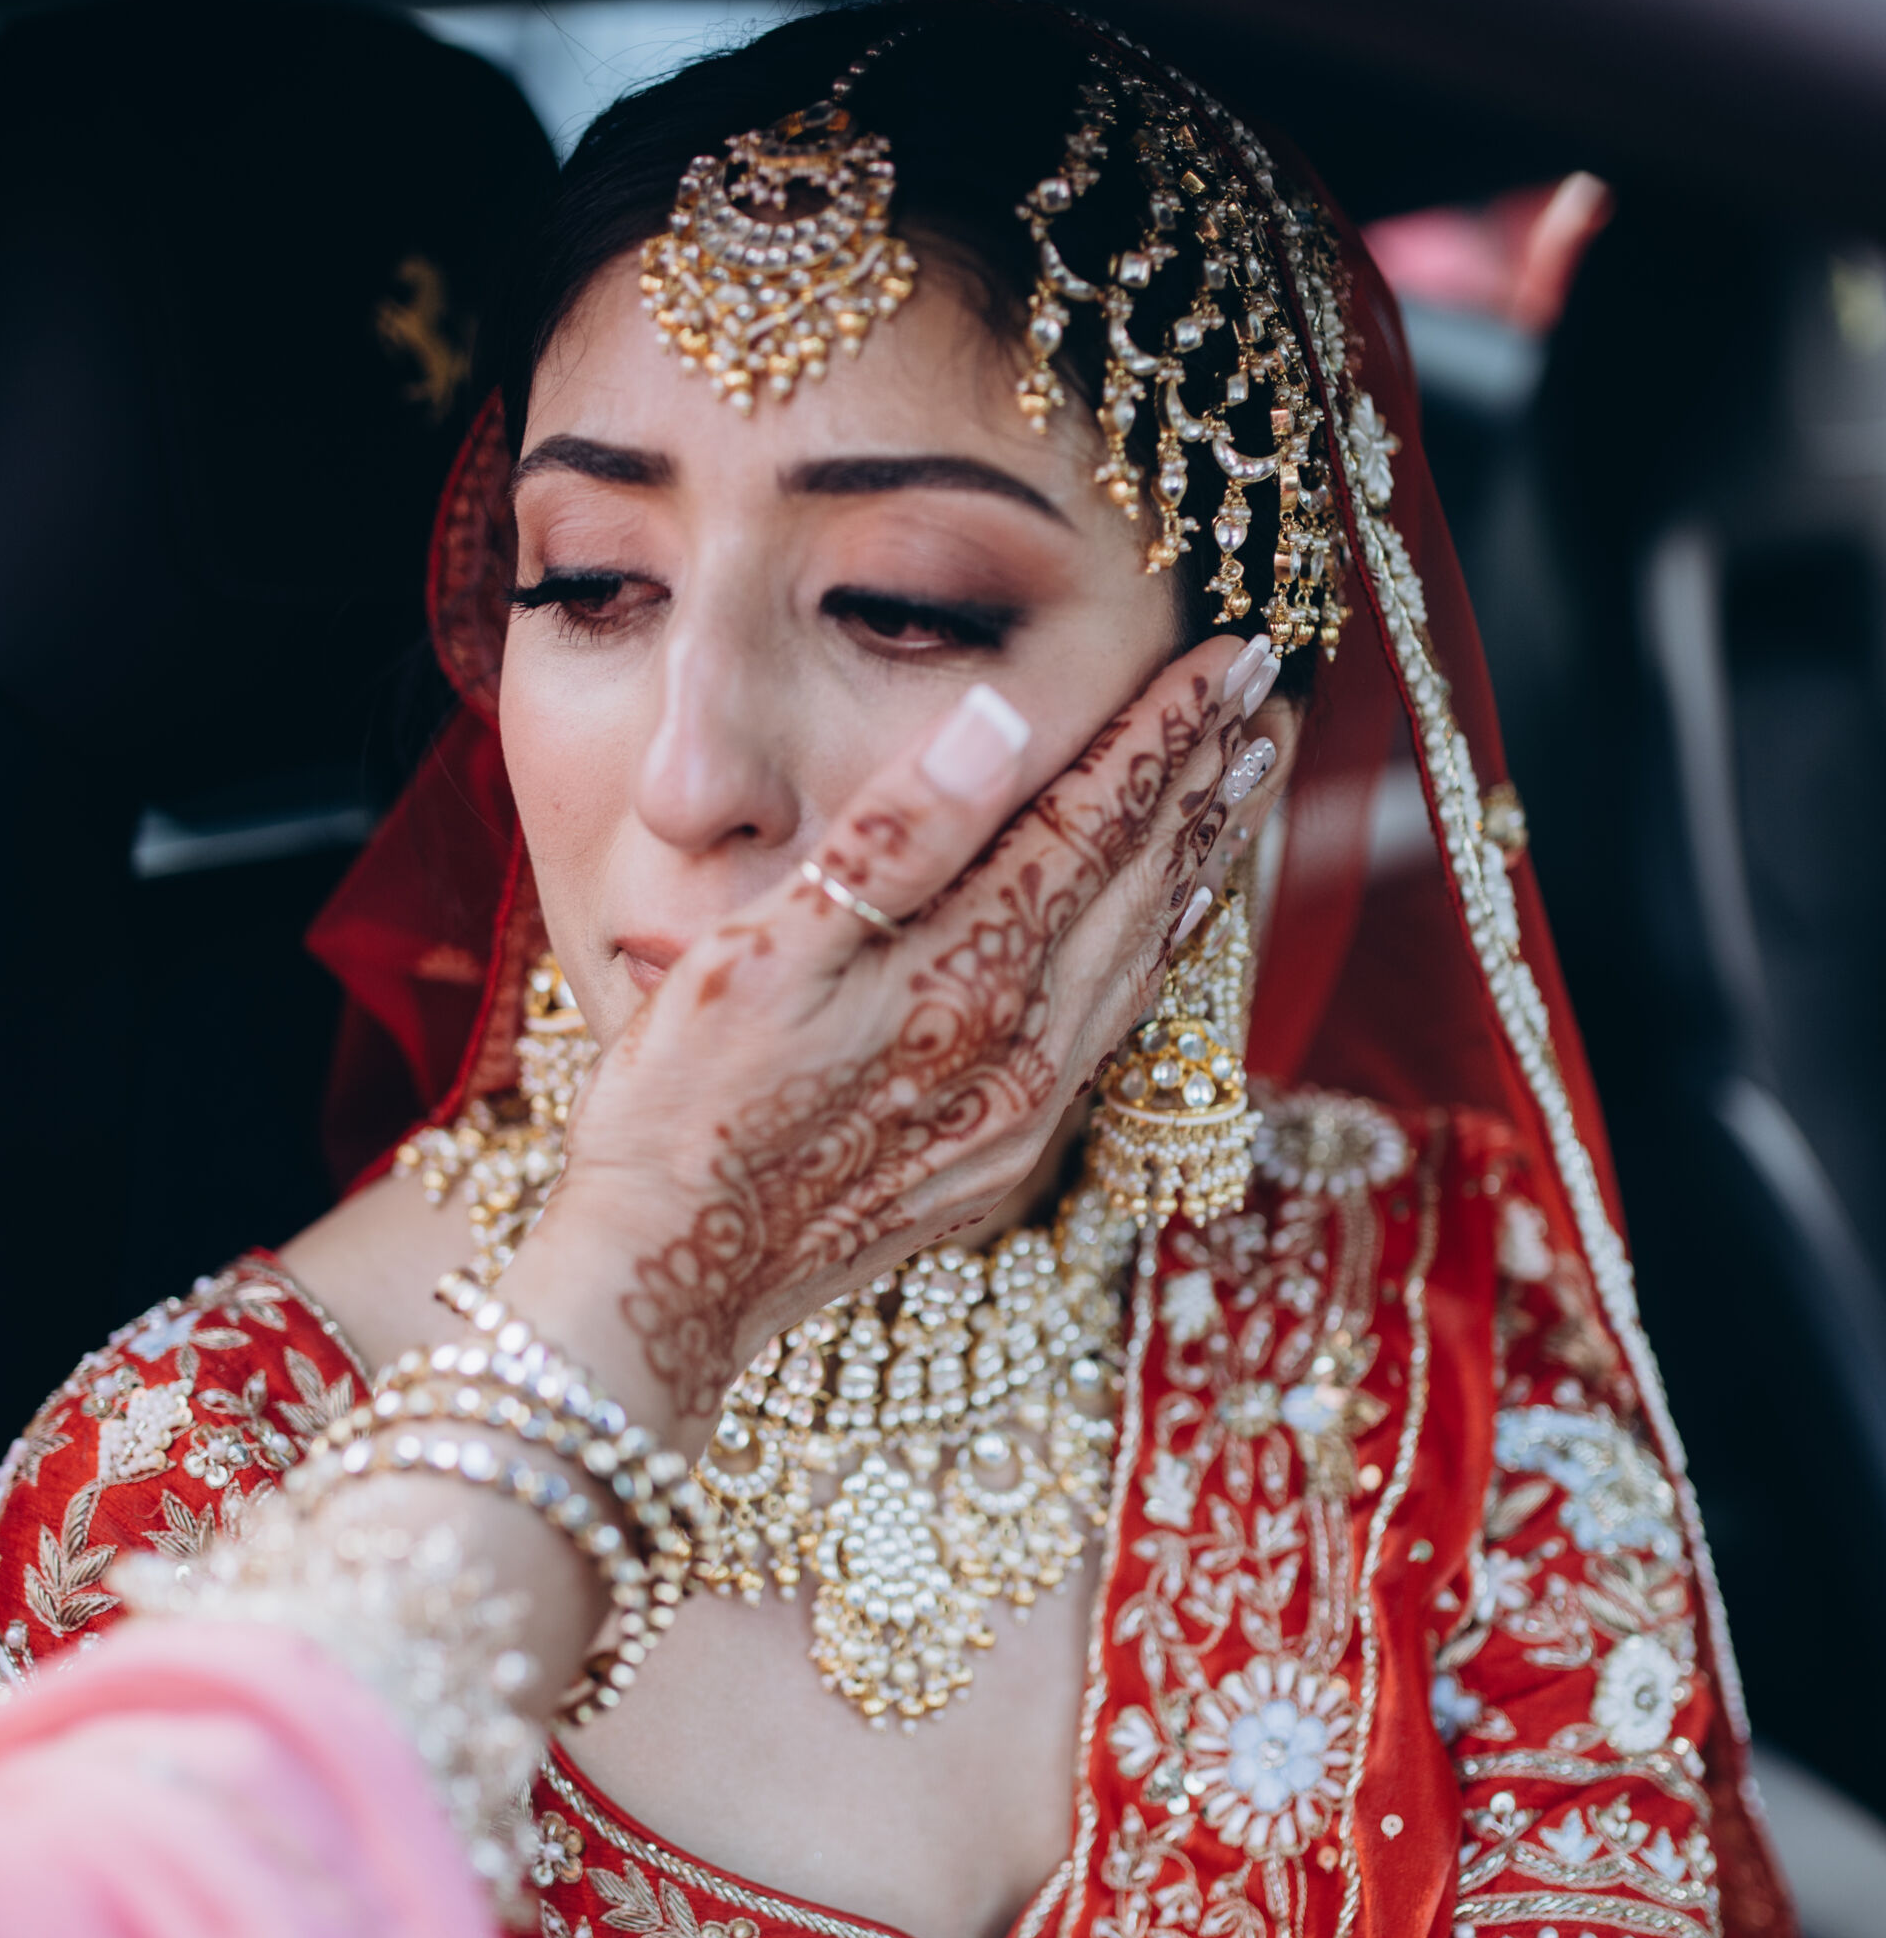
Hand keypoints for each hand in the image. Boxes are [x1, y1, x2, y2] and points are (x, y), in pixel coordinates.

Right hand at [513, 633, 1258, 1424]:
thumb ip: (892, 836)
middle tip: (1270, 706)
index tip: (1233, 658)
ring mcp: (1021, 1113)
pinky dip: (1153, 963)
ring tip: (1242, 794)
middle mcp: (1020, 1047)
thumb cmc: (682, 1103)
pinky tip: (1160, 937)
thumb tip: (1000, 720)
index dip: (1166, 731)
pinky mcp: (1002, 1160)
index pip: (1094, 821)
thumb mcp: (759, 948)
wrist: (667, 1279)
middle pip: (1143, 887)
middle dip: (1208, 786)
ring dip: (1197, 869)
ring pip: (1140, 962)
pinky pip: (1111, 1034)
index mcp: (964, 974)